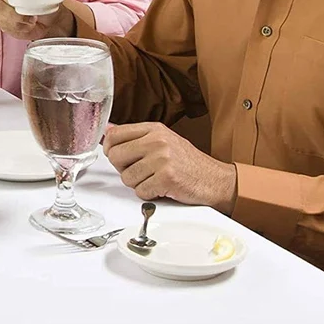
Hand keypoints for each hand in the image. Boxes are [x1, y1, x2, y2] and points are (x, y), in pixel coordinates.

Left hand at [103, 122, 236, 213]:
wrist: (215, 179)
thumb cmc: (187, 162)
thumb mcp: (162, 140)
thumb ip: (135, 136)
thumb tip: (108, 131)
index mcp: (154, 129)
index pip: (114, 134)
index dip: (109, 148)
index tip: (115, 156)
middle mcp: (157, 141)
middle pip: (115, 156)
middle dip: (122, 168)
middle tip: (137, 171)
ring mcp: (162, 159)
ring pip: (126, 177)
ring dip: (137, 184)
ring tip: (152, 180)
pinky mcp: (167, 178)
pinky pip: (140, 191)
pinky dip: (148, 194)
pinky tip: (160, 188)